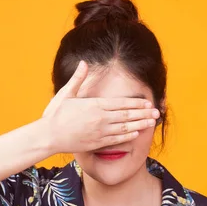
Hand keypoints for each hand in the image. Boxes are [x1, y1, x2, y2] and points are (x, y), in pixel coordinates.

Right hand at [42, 60, 159, 153]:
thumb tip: (84, 63)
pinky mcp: (96, 143)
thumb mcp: (66, 93)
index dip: (137, 103)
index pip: (121, 103)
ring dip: (140, 125)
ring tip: (152, 123)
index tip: (148, 102)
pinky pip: (116, 140)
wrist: (49, 136)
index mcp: (95, 105)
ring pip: (125, 128)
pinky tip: (137, 134)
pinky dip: (128, 137)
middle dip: (143, 114)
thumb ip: (78, 78)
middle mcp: (100, 118)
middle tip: (157, 113)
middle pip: (127, 115)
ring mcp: (100, 131)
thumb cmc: (56, 114)